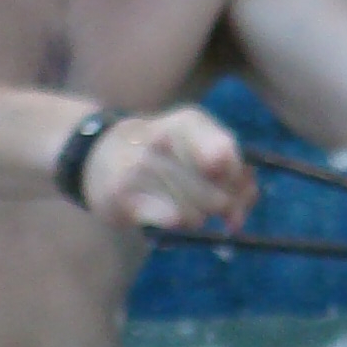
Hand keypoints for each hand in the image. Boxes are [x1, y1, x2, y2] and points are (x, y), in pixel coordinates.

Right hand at [81, 106, 253, 232]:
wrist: (100, 155)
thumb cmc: (165, 153)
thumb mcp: (199, 144)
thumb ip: (233, 167)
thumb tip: (246, 202)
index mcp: (188, 123)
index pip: (227, 157)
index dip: (237, 181)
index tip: (233, 185)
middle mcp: (163, 140)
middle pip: (216, 195)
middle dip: (223, 208)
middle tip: (219, 209)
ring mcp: (140, 169)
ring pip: (195, 214)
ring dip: (197, 218)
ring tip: (183, 205)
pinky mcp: (123, 197)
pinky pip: (171, 222)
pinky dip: (175, 224)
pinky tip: (166, 214)